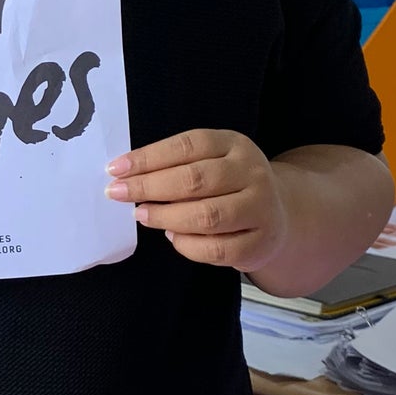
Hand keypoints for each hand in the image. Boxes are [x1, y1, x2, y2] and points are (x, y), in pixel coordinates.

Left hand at [106, 129, 287, 271]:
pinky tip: (172, 236)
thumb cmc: (230, 184)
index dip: (149, 157)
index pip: (188, 146)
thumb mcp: (212, 161)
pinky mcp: (259, 243)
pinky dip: (187, 245)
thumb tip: (128, 176)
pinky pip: (216, 249)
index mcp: (235, 145)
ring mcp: (260, 209)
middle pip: (195, 179)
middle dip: (149, 186)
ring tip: (141, 215)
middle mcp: (252, 173)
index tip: (116, 168)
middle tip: (117, 193)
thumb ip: (177, 165)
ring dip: (165, 216)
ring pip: (206, 216)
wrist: (279, 214)